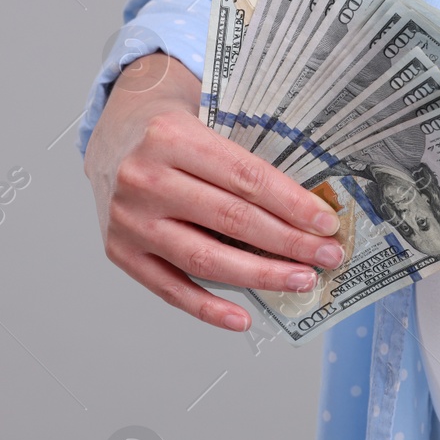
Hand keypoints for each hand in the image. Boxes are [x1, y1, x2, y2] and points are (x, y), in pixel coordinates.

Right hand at [83, 53, 345, 331]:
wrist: (112, 136)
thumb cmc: (172, 133)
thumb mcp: (208, 121)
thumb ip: (248, 158)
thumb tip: (310, 208)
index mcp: (171, 137)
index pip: (245, 177)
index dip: (292, 204)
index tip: (327, 224)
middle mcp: (144, 178)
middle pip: (230, 219)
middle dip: (288, 242)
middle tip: (327, 256)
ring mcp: (129, 219)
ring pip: (203, 258)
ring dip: (260, 276)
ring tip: (300, 281)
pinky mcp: (120, 251)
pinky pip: (169, 288)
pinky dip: (208, 308)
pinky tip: (243, 318)